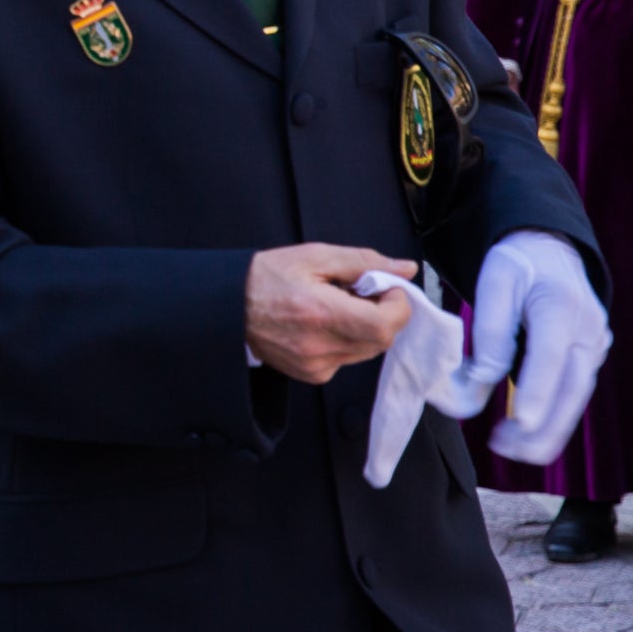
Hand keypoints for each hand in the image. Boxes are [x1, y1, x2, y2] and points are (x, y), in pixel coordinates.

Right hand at [245, 244, 414, 382]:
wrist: (227, 305)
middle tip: (359, 293)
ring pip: (368, 350)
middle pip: (383, 338)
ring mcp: (316, 364)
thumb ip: (364, 261)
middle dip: (383, 314)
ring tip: (338, 308)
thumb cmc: (266, 277)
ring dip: (366, 328)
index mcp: (321, 312)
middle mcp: (320, 345)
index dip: (397, 304)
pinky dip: (347, 341)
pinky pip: (349, 359)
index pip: (387, 323)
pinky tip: (324, 325)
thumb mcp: (315, 257)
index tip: (385, 288)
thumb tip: (405, 269)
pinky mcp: (312, 374)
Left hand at [459, 231, 611, 463]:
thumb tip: (481, 378)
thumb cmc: (518, 264)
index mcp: (562, 307)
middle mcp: (587, 331)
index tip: (520, 420)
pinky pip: (573, 394)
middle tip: (509, 450)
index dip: (537, 390)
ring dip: (548, 430)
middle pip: (572, 388)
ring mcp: (594, 347)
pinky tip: (526, 436)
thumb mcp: (494, 282)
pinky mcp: (589, 359)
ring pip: (576, 398)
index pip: (551, 356)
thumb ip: (490, 330)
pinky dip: (553, 417)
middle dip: (544, 426)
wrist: (551, 251)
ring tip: (511, 450)